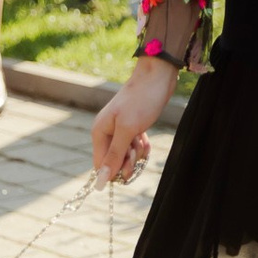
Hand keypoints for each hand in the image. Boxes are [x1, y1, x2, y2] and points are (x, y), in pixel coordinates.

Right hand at [91, 55, 174, 185]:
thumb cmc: (142, 100)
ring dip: (137, 152)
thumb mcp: (128, 129)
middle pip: (113, 162)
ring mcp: (120, 129)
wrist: (158, 76)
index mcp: (99, 132)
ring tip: (143, 139)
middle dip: (128, 161)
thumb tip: (101, 181)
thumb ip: (114, 154)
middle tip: (137, 148)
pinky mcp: (133, 127)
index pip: (100, 165)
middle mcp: (107, 132)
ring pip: (126, 155)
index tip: (130, 165)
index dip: (114, 170)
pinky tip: (146, 139)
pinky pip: (135, 146)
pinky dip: (142, 146)